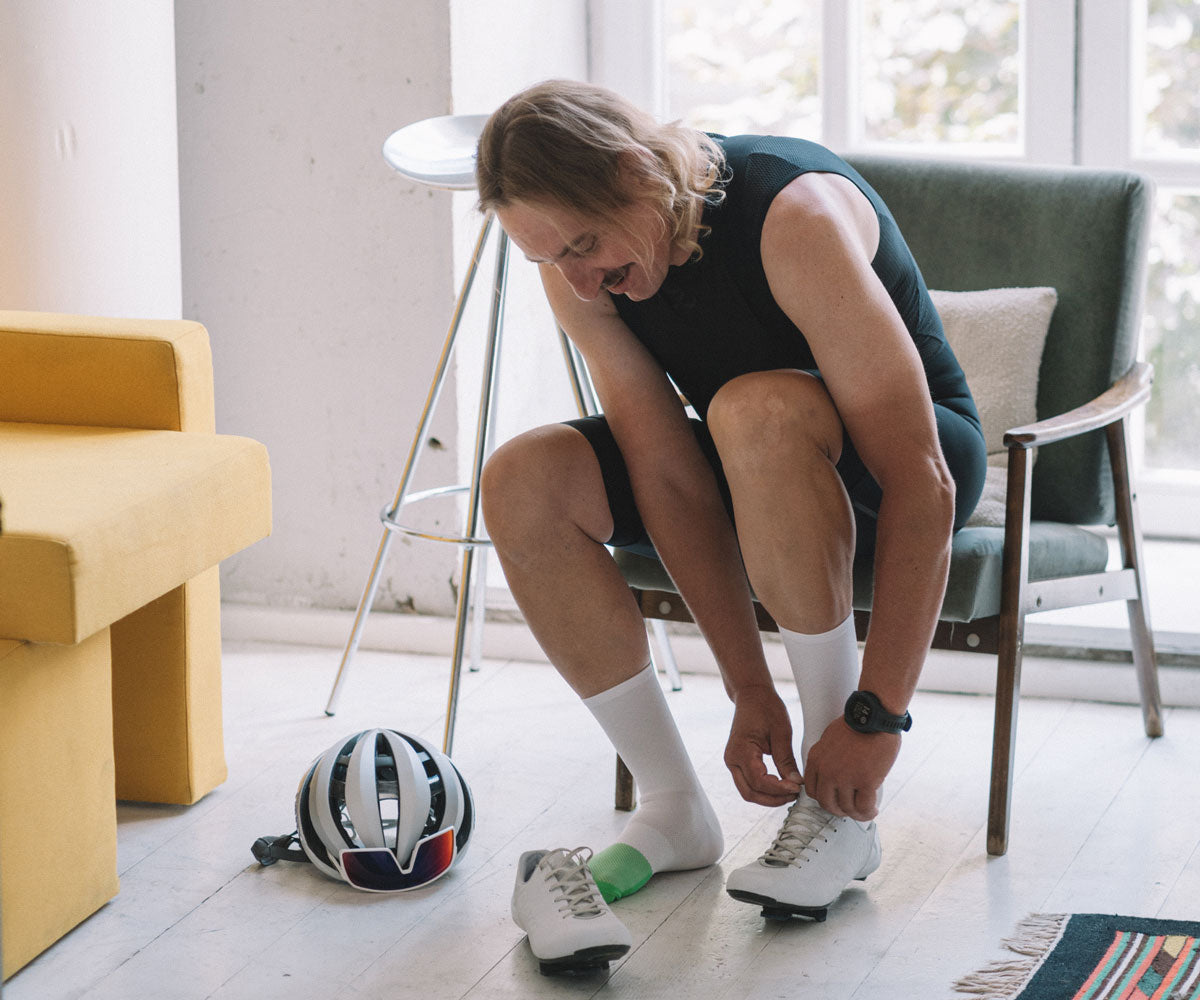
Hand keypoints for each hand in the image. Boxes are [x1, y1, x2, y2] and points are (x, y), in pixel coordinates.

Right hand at [724, 684, 803, 805]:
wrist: (751, 695)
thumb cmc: (765, 707)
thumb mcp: (781, 732)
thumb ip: (786, 760)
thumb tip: (795, 783)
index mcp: (741, 750)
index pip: (759, 781)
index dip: (779, 789)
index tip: (797, 788)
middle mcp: (732, 759)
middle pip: (750, 792)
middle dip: (773, 799)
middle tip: (794, 794)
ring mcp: (733, 762)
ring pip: (748, 791)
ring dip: (768, 797)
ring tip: (790, 792)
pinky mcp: (738, 762)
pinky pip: (749, 783)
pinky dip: (764, 789)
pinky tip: (780, 786)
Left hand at [803, 717, 899, 821]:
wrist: (873, 716)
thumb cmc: (855, 725)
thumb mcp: (828, 740)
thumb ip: (826, 759)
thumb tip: (832, 776)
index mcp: (815, 760)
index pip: (812, 790)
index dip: (824, 799)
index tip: (834, 800)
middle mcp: (827, 772)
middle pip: (827, 803)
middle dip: (838, 810)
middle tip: (849, 809)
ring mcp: (845, 778)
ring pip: (846, 808)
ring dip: (856, 813)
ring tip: (865, 810)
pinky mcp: (865, 782)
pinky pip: (863, 807)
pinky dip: (868, 812)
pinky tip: (873, 810)